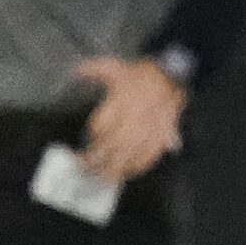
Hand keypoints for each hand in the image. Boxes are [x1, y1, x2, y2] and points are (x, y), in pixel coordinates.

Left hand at [72, 57, 185, 183]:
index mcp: (121, 101)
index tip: (82, 148)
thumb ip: (92, 69)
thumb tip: (75, 71)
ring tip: (103, 177)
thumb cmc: (140, 74)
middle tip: (86, 169)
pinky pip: (150, 155)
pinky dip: (138, 167)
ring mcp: (148, 128)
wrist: (170, 75)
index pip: (101, 125)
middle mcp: (134, 117)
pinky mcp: (161, 135)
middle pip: (113, 144)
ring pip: (130, 154)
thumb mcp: (114, 66)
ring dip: (116, 168)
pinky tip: (128, 173)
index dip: (91, 139)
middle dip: (98, 159)